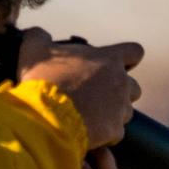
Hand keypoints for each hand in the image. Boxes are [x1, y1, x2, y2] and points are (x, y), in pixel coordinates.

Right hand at [16, 28, 144, 147]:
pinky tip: (87, 134)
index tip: (116, 64)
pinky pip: (115, 133)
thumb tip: (37, 33)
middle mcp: (121, 82)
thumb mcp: (34, 50)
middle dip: (120, 92)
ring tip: (90, 117)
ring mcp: (120, 108)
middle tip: (97, 96)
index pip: (135, 51)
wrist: (47, 117)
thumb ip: (38, 37)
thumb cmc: (43, 80)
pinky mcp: (115, 130)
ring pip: (126, 111)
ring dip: (112, 114)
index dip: (128, 58)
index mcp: (108, 59)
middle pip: (134, 87)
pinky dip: (105, 134)